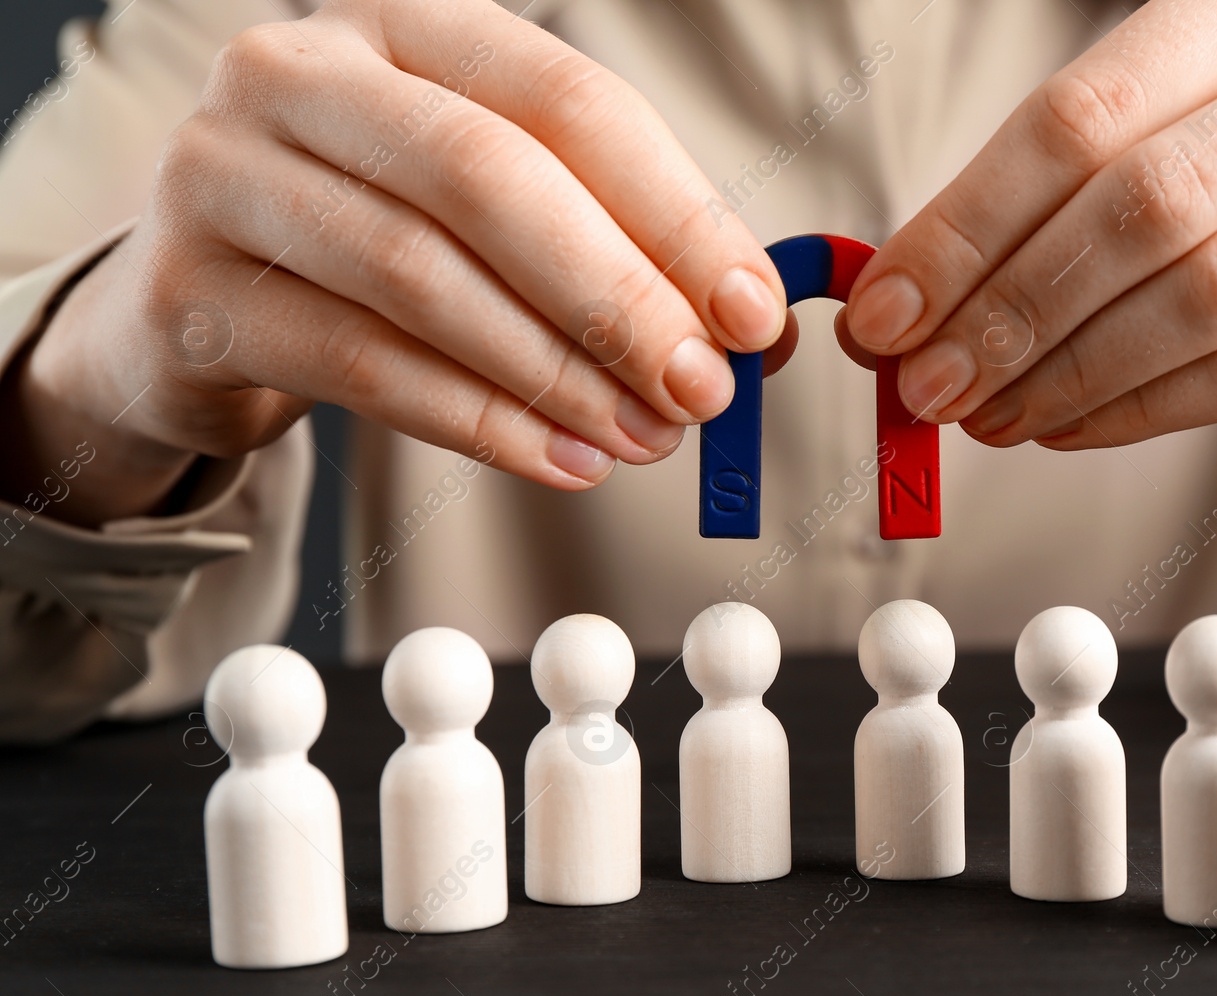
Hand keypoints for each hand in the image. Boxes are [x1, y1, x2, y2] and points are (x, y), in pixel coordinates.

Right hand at [5, 0, 787, 524]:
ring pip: (422, 277)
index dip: (674, 212)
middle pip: (488, 177)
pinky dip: (480, 424)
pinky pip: (363, 366)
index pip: (567, 101)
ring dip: (556, 374)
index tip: (751, 312)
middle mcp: (303, 72)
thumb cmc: (375, 235)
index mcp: (404, 24)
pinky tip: (561, 459)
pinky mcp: (193, 293)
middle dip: (615, 297)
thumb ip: (610, 241)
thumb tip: (747, 327)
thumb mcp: (490, 206)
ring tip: (641, 438)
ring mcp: (227, 174)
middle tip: (698, 389)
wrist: (201, 295)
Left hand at [842, 0, 1216, 463]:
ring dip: (1072, 373)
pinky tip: (1075, 429)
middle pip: (1146, 201)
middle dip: (1011, 310)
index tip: (884, 313)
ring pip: (1210, 289)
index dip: (966, 224)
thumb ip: (1066, 204)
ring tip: (993, 418)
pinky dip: (1149, 410)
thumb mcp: (1197, 151)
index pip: (1084, 113)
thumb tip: (900, 303)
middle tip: (928, 387)